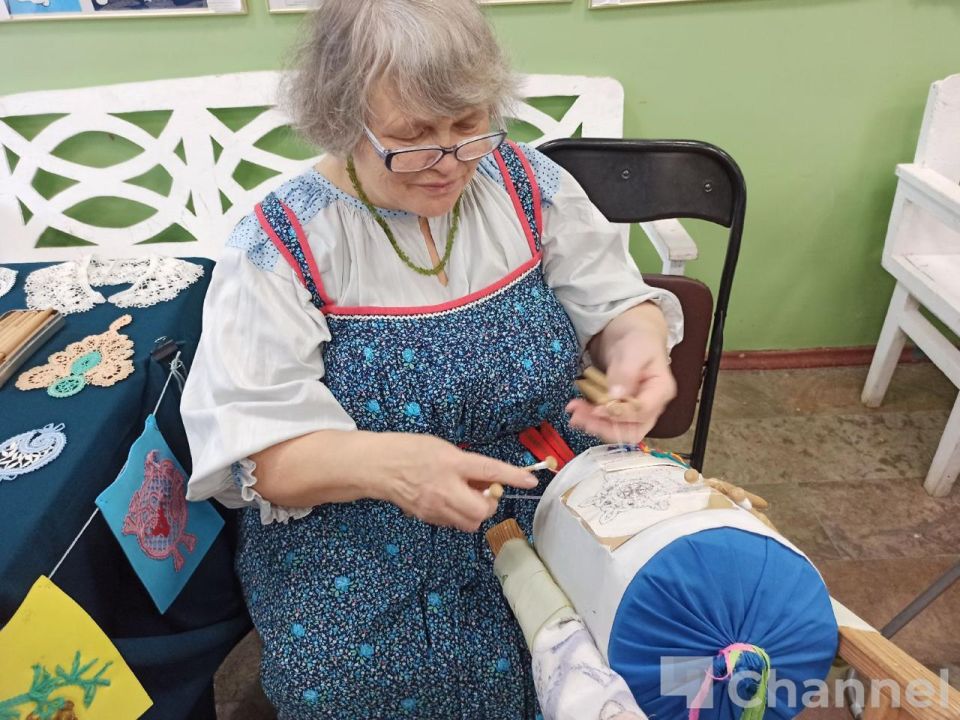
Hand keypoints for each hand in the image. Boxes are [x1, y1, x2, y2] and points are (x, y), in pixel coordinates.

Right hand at [378, 434, 536, 531]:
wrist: (378, 466)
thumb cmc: (410, 450)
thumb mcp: (443, 448)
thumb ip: (466, 464)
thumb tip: (487, 479)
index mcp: (451, 463)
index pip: (490, 470)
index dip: (513, 477)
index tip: (530, 482)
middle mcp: (445, 487)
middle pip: (482, 510)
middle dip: (489, 504)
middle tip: (483, 492)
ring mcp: (435, 507)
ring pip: (470, 523)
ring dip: (475, 513)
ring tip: (465, 497)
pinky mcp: (427, 518)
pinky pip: (453, 523)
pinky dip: (458, 516)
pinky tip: (449, 502)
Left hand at [566, 328, 675, 443]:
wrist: (630, 332)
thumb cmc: (638, 338)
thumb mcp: (634, 350)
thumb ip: (626, 373)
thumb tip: (615, 397)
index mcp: (660, 391)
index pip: (642, 412)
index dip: (619, 414)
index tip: (596, 409)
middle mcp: (650, 405)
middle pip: (631, 429)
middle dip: (604, 427)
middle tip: (580, 417)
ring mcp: (634, 409)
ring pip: (616, 428)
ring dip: (594, 424)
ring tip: (574, 412)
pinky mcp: (619, 408)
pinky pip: (606, 420)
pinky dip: (590, 418)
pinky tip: (576, 409)